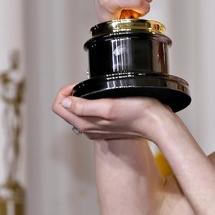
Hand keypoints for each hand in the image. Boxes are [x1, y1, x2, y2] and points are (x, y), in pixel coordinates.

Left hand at [53, 84, 170, 140]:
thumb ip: (83, 106)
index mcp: (86, 124)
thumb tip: (65, 102)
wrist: (155, 122)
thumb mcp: (108, 106)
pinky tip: (104, 101)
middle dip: (71, 95)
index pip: (59, 107)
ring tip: (96, 92)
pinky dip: (91, 106)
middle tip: (85, 86)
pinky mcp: (105, 128)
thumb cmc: (137, 112)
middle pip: (66, 110)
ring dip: (81, 101)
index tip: (78, 85)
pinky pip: (89, 116)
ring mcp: (96, 130)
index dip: (65, 92)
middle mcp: (88, 129)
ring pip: (77, 113)